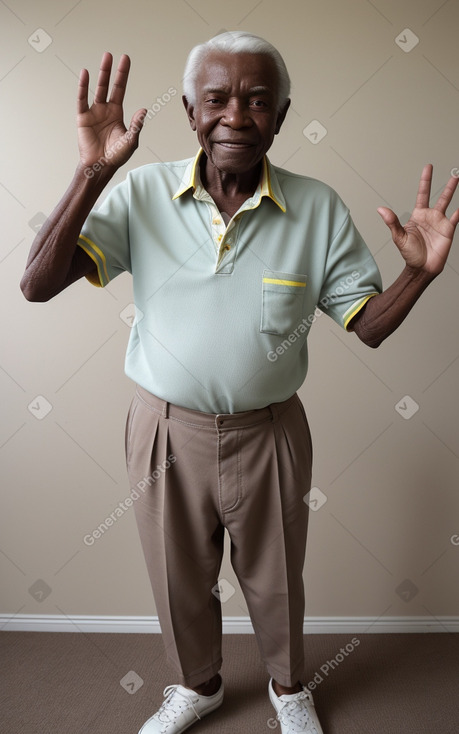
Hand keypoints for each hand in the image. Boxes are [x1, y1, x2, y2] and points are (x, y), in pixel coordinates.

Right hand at [77, 52, 146, 172]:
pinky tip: (85, 74)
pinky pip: (82, 99)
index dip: (123, 75)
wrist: (100, 166)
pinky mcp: (83, 117)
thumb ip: (136, 125)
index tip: (125, 60)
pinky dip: (83, 87)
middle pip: (109, 86)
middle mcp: (105, 110)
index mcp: (117, 113)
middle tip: (112, 55)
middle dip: (112, 71)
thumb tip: (144, 110)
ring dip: (101, 74)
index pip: (121, 90)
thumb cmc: (116, 156)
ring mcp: (94, 112)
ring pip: (97, 89)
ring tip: (105, 59)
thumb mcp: (130, 141)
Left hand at [377, 165, 458, 276]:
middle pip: (440, 196)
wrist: (422, 268)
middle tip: (454, 173)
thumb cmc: (410, 254)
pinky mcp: (448, 231)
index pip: (422, 194)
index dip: (425, 181)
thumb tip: (381, 209)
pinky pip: (456, 218)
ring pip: (449, 203)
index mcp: (418, 215)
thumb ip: (392, 222)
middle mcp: (430, 217)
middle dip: (447, 185)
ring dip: (454, 192)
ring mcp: (440, 223)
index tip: (428, 168)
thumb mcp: (399, 237)